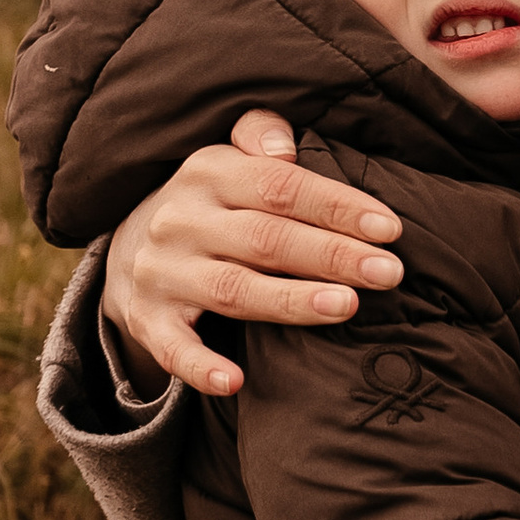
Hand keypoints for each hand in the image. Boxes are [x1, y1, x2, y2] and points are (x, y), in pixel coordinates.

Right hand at [98, 110, 404, 396]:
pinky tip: (234, 382)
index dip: (336, 206)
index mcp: (209, 172)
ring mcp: (162, 272)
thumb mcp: (229, 159)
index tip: (389, 228)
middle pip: (266, 238)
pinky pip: (173, 348)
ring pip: (233, 290)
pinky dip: (199, 367)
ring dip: (290, 301)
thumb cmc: (211, 202)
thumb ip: (261, 137)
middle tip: (389, 273)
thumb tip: (286, 146)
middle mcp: (181, 220)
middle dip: (331, 255)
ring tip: (346, 307)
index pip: (280, 186)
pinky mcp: (147, 320)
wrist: (129, 247)